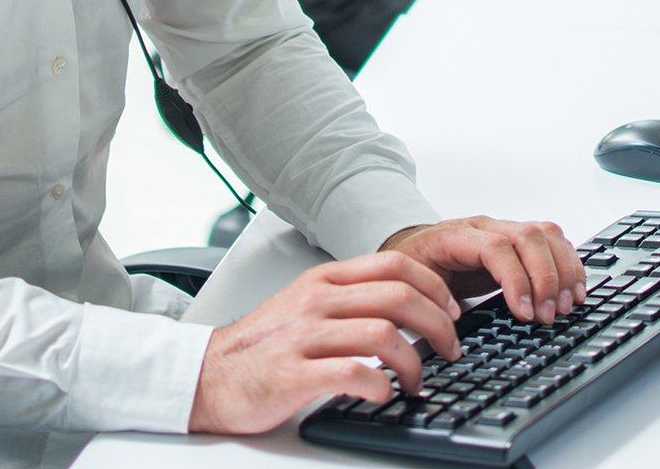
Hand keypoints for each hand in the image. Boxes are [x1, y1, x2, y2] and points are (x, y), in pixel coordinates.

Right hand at [188, 250, 461, 434]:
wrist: (208, 375)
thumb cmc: (263, 345)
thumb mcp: (306, 304)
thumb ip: (351, 298)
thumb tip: (409, 304)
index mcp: (324, 280)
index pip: (395, 265)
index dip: (435, 286)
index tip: (452, 310)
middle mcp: (317, 301)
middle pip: (399, 296)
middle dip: (438, 324)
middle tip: (450, 348)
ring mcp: (304, 337)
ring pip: (383, 334)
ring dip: (414, 362)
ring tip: (417, 381)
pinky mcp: (293, 375)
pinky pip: (352, 374)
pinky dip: (381, 386)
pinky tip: (384, 394)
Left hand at [381, 216, 586, 326]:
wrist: (411, 252)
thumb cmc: (413, 271)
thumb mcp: (413, 287)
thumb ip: (432, 305)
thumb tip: (451, 335)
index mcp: (454, 236)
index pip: (496, 248)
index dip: (516, 280)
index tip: (525, 314)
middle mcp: (484, 227)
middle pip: (528, 236)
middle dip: (545, 278)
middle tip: (548, 315)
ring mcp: (503, 229)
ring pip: (545, 234)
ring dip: (562, 271)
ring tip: (564, 306)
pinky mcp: (519, 240)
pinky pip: (553, 241)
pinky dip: (568, 265)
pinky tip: (573, 290)